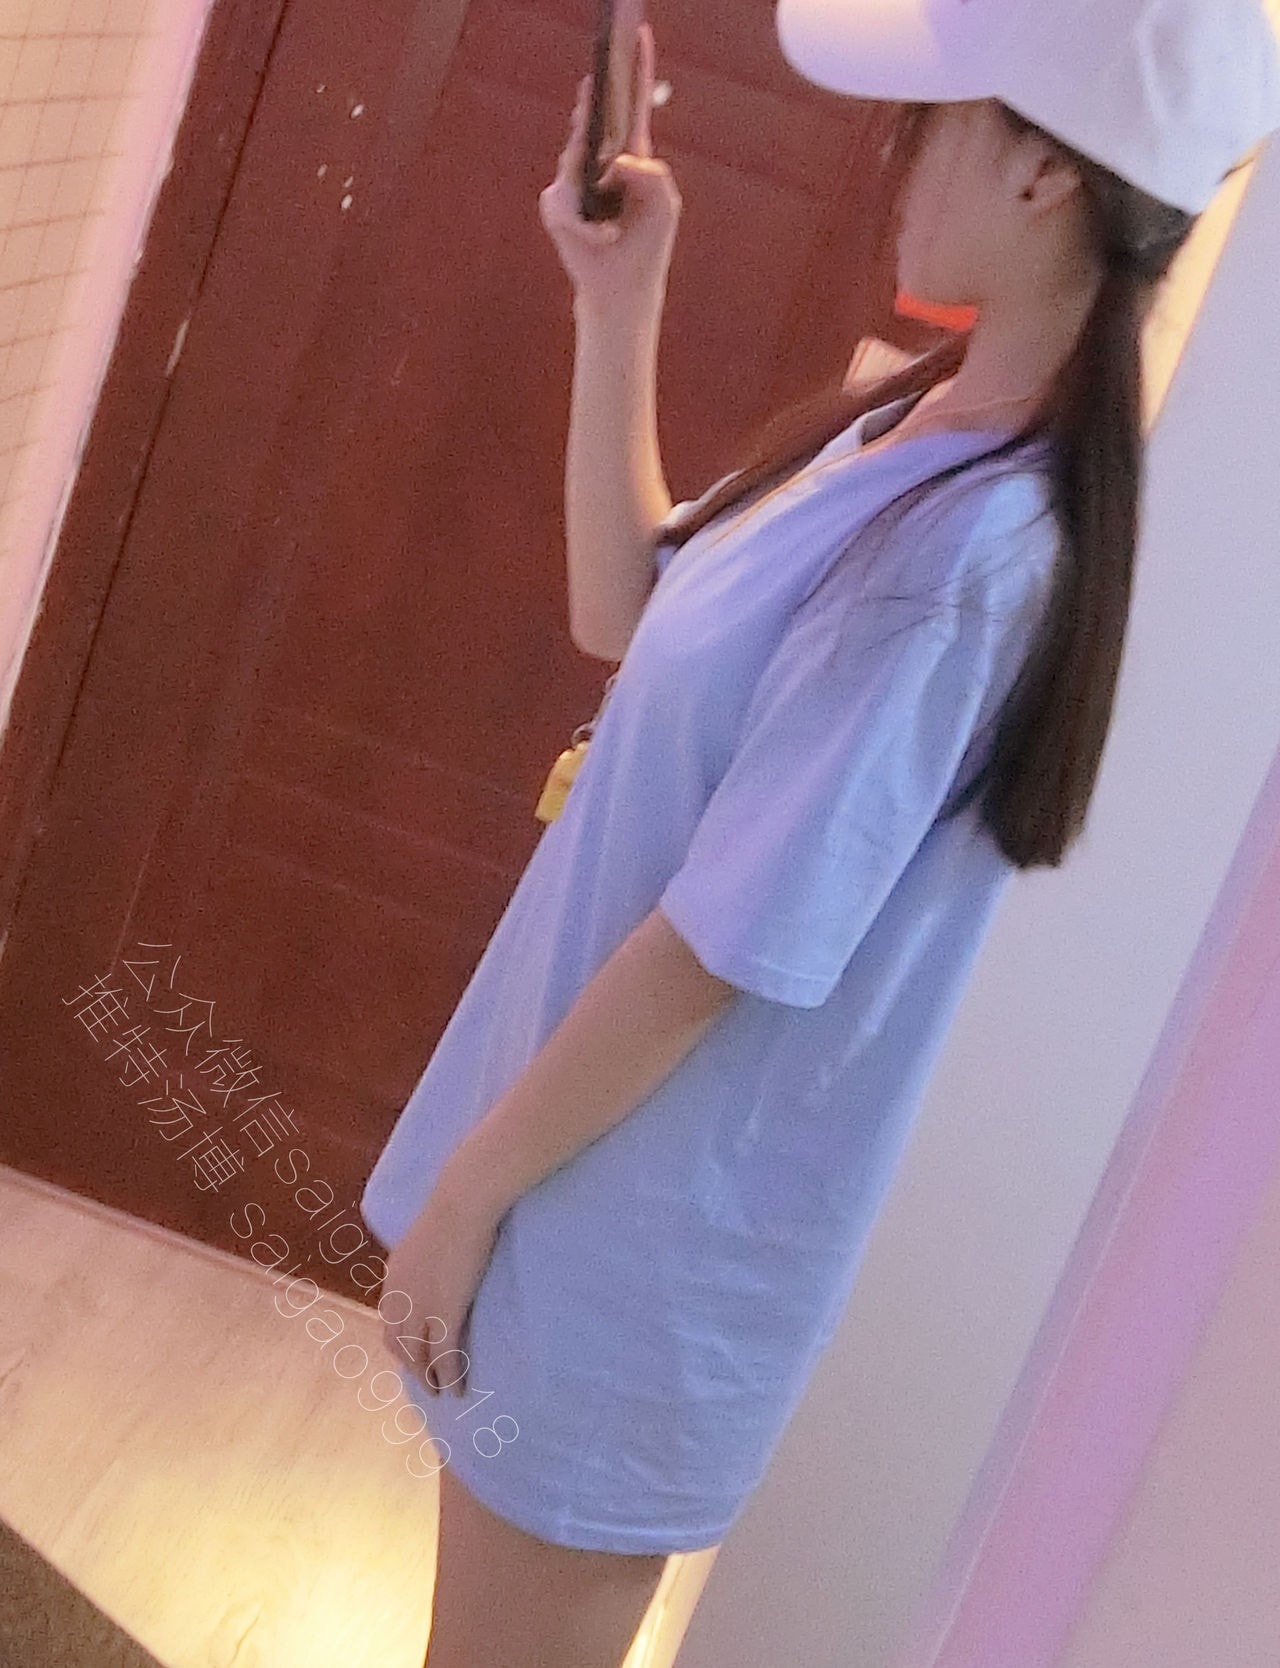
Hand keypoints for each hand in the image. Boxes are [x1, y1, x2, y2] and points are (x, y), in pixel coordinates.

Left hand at [379, 1161, 504, 1397]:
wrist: (461, 1204)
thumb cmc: (452, 1209)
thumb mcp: (425, 1238)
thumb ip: (422, 1258)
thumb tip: (434, 1262)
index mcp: (393, 1279)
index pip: (389, 1323)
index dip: (401, 1344)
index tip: (413, 1356)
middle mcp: (398, 1299)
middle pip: (400, 1346)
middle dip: (413, 1367)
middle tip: (427, 1382)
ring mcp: (420, 1309)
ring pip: (420, 1357)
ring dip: (429, 1379)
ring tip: (441, 1391)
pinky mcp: (445, 1315)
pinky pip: (445, 1357)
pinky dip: (449, 1377)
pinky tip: (458, 1389)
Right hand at [538, 23, 681, 318]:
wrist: (622, 288)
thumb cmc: (647, 245)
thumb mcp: (665, 206)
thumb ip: (652, 176)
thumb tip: (616, 160)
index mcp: (633, 156)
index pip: (633, 103)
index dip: (636, 68)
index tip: (638, 32)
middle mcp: (599, 161)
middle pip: (589, 118)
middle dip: (588, 104)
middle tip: (591, 84)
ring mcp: (574, 181)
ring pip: (573, 163)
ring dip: (592, 200)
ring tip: (609, 232)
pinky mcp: (557, 205)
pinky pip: (564, 202)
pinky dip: (585, 226)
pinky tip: (599, 241)